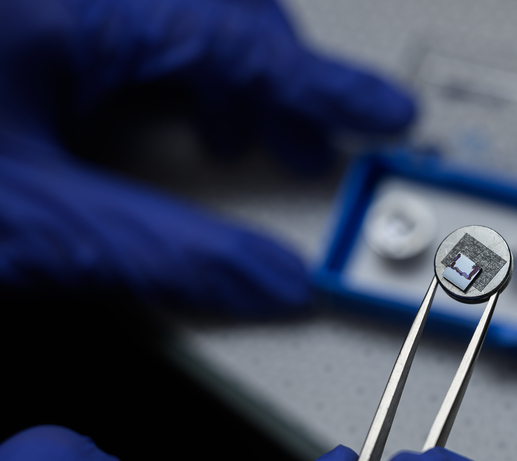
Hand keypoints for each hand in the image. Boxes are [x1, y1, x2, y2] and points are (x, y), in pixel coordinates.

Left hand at [0, 0, 414, 316]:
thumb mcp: (37, 227)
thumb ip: (167, 252)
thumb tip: (274, 282)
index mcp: (62, 13)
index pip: (234, 39)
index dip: (322, 84)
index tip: (387, 113)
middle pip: (223, 11)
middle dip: (282, 80)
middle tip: (312, 150)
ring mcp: (51, 6)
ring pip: (186, 14)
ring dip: (234, 74)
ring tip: (244, 142)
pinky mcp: (32, 23)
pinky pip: (141, 25)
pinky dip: (182, 68)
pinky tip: (177, 112)